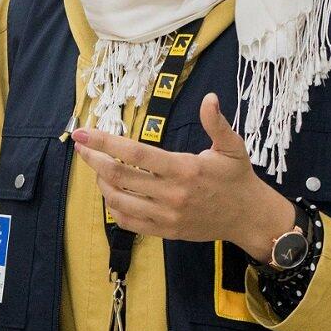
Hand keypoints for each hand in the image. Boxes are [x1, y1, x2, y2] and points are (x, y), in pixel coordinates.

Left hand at [71, 94, 296, 261]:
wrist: (248, 217)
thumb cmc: (237, 178)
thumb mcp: (233, 147)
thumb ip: (217, 123)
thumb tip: (209, 98)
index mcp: (184, 169)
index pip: (135, 154)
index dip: (105, 141)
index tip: (83, 132)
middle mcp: (172, 194)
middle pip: (119, 176)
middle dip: (94, 160)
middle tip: (81, 147)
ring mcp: (166, 216)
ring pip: (119, 201)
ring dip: (101, 183)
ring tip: (98, 169)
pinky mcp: (165, 231)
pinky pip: (129, 222)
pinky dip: (113, 208)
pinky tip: (112, 193)